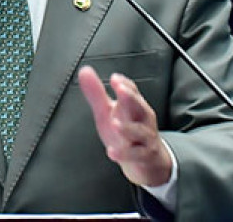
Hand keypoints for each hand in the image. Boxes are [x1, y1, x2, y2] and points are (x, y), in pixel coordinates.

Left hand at [77, 65, 173, 186]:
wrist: (147, 162)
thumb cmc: (127, 133)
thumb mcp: (107, 112)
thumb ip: (96, 94)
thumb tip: (84, 71)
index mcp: (134, 106)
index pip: (132, 91)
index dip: (124, 84)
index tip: (114, 78)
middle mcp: (143, 119)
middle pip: (140, 106)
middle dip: (131, 98)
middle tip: (121, 91)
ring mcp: (146, 138)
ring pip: (140, 131)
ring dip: (128, 127)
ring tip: (115, 124)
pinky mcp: (145, 156)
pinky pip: (136, 154)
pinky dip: (125, 153)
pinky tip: (111, 152)